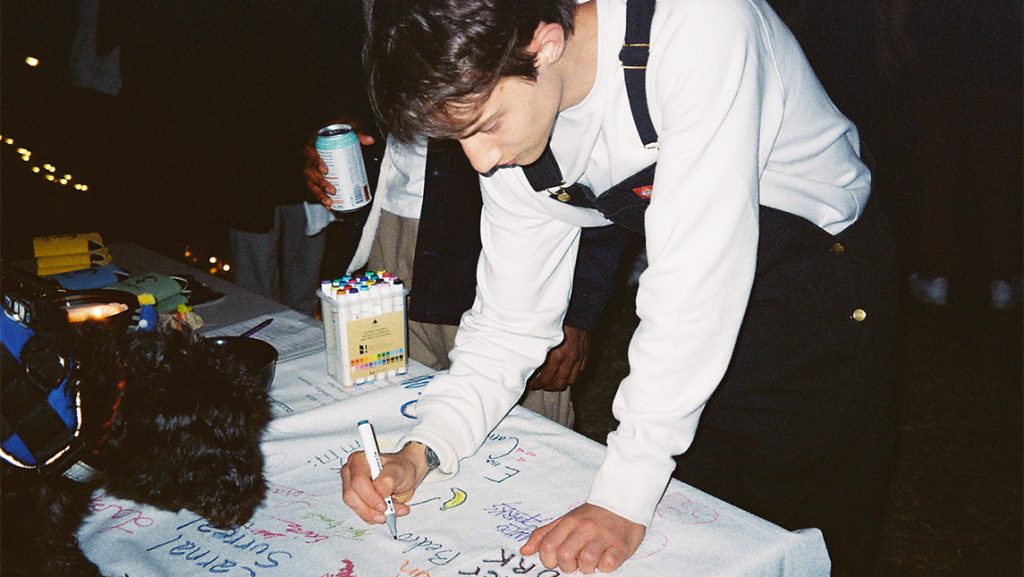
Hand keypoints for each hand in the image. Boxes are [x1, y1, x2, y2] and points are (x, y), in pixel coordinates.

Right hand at [302, 116, 375, 208]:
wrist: (338, 130)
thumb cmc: (341, 127)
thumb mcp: (350, 124)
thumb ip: (359, 130)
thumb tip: (370, 140)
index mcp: (314, 142)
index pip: (309, 152)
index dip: (315, 162)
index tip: (325, 170)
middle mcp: (310, 156)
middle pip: (309, 171)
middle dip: (319, 183)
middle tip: (332, 189)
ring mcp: (312, 167)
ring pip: (310, 182)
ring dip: (318, 194)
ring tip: (330, 201)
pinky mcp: (317, 176)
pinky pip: (315, 188)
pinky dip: (321, 198)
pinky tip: (329, 205)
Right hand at [340, 442, 429, 524]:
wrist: (406, 476)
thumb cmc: (401, 468)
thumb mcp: (399, 470)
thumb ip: (389, 478)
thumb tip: (379, 489)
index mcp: (359, 460)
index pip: (357, 481)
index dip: (369, 496)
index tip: (384, 505)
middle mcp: (351, 474)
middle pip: (352, 497)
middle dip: (370, 509)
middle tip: (388, 511)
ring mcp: (352, 488)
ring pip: (356, 508)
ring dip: (376, 514)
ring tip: (394, 509)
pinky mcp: (357, 501)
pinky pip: (362, 514)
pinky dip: (377, 516)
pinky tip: (390, 511)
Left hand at [520, 503, 645, 573]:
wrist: (623, 500)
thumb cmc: (592, 515)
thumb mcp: (566, 520)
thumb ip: (544, 535)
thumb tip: (524, 551)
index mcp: (569, 522)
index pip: (548, 546)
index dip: (548, 560)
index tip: (557, 560)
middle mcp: (585, 528)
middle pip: (565, 556)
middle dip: (567, 566)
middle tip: (575, 562)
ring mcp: (603, 537)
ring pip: (587, 562)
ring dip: (587, 568)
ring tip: (592, 560)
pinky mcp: (621, 546)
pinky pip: (608, 565)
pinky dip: (605, 567)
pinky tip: (606, 558)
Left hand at [526, 325, 589, 391]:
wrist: (577, 309)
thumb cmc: (559, 319)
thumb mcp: (544, 336)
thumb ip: (539, 350)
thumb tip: (529, 362)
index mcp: (556, 355)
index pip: (545, 379)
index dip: (536, 384)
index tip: (530, 384)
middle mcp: (569, 359)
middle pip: (559, 384)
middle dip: (548, 387)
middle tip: (540, 385)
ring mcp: (579, 358)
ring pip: (571, 380)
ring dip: (561, 382)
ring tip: (553, 381)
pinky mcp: (585, 354)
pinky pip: (580, 370)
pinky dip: (572, 373)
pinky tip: (565, 370)